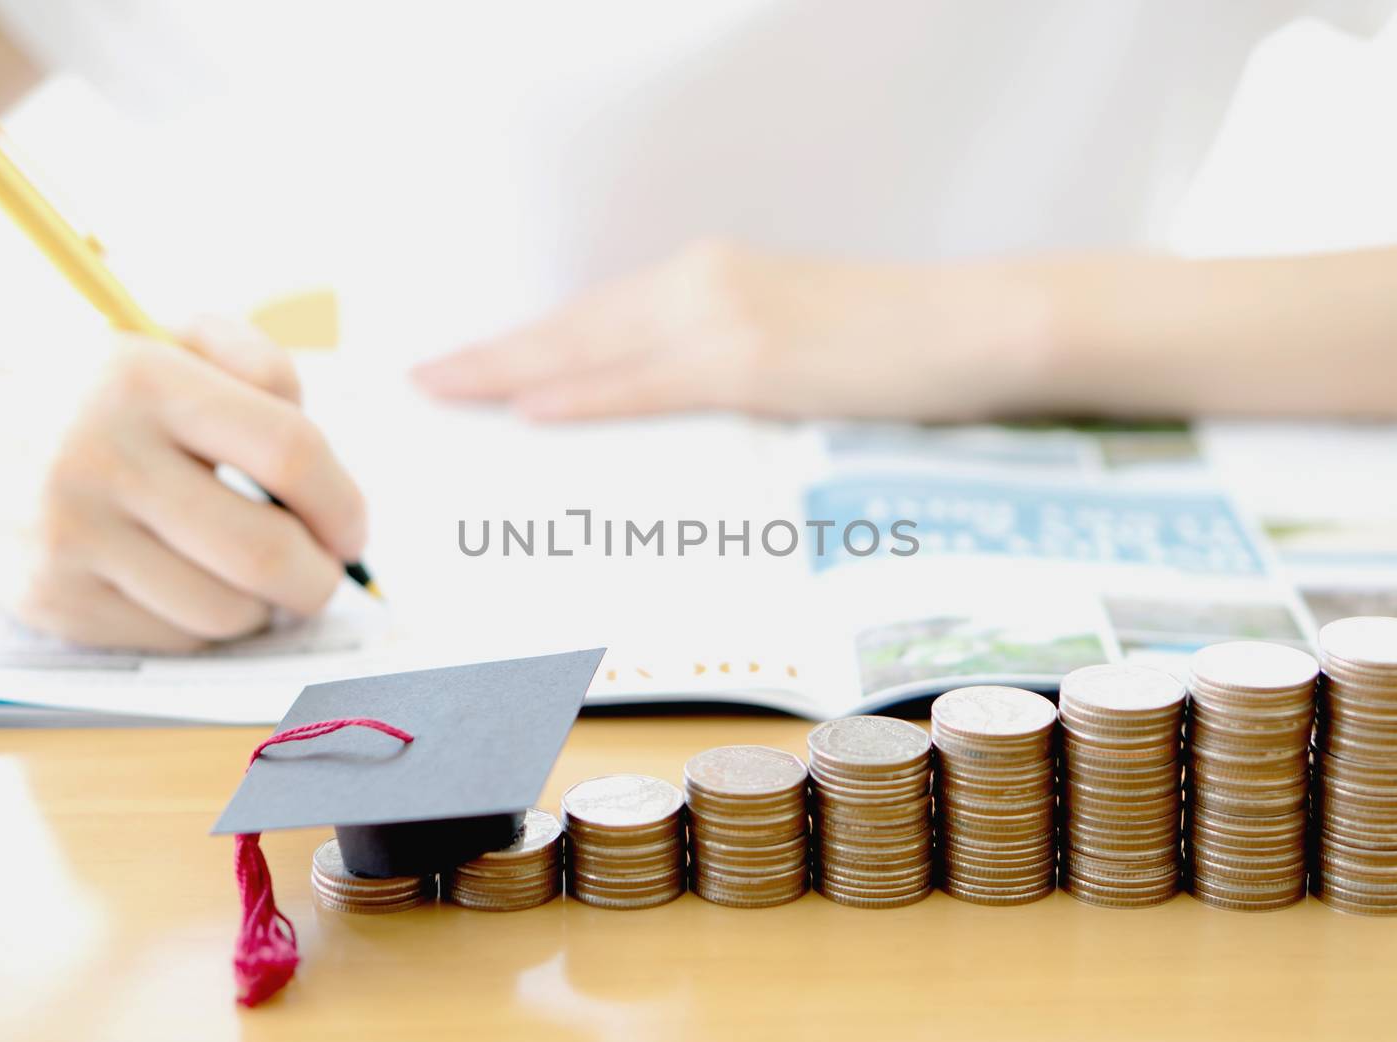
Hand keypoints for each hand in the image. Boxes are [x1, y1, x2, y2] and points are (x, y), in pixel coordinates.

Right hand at [0, 317, 366, 650]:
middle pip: (264, 550)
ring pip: (226, 610)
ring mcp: (69, 536)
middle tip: (323, 573)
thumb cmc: (102, 397)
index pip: (289, 451)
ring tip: (253, 576)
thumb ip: (264, 368)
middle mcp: (99, 457)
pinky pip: (177, 638)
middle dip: (318, 576)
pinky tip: (195, 588)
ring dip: (265, 606)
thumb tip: (326, 472)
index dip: (343, 502)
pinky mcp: (53, 601)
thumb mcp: (172, 341)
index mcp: (143, 379)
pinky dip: (208, 625)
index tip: (353, 530)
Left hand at [412, 240, 1055, 420]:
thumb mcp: (789, 335)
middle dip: (491, 357)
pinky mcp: (755, 362)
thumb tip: (657, 404)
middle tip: (421, 382)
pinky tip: (533, 411)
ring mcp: (726, 318)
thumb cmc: (890, 340)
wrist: (975, 324)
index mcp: (707, 275)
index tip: (465, 364)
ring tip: (446, 396)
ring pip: (593, 351)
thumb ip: (719, 358)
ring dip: (512, 375)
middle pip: (573, 326)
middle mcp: (702, 283)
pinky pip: (649, 386)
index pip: (594, 315)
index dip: (522, 342)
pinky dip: (586, 397)